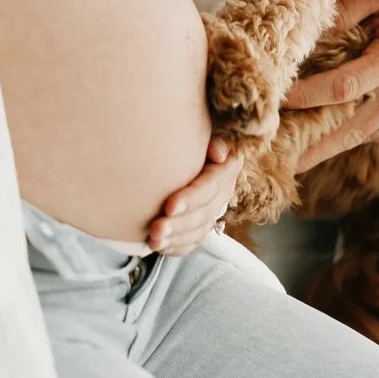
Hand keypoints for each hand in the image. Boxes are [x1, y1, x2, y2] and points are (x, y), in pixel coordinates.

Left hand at [147, 137, 243, 255]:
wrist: (194, 150)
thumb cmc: (193, 136)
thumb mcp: (207, 130)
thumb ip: (213, 138)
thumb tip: (218, 153)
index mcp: (226, 169)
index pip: (210, 187)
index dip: (192, 198)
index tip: (169, 206)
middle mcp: (222, 193)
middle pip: (203, 214)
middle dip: (179, 224)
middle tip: (155, 228)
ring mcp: (213, 211)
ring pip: (198, 231)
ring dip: (175, 238)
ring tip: (153, 240)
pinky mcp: (202, 225)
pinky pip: (192, 242)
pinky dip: (176, 247)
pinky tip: (159, 247)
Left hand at [285, 0, 378, 171]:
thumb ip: (343, 10)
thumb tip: (309, 35)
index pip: (342, 88)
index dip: (306, 98)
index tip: (276, 102)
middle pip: (353, 129)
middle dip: (316, 148)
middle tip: (283, 164)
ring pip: (369, 134)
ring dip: (335, 145)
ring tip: (300, 154)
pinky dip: (358, 133)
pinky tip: (334, 134)